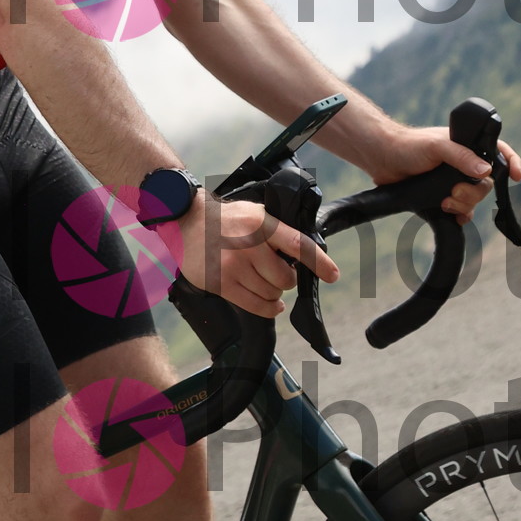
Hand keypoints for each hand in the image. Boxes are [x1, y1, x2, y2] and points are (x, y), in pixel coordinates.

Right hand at [177, 195, 339, 319]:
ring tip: (265, 282)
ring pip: (271, 294)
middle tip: (279, 273)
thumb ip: (278, 227)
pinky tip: (272, 304)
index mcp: (262, 225)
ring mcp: (234, 267)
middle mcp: (249, 246)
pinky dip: (269, 308)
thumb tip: (305, 249)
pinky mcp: (222, 284)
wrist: (187, 221)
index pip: (298, 246)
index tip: (333, 275)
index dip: (319, 263)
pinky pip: (255, 306)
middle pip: (285, 279)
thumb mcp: (255, 212)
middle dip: (287, 280)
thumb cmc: (225, 219)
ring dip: (275, 294)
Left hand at [367, 125, 520, 221]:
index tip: (516, 177)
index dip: (511, 163)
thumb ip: (461, 157)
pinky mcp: (443, 195)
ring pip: (474, 199)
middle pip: (486, 184)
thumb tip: (484, 171)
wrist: (382, 159)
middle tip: (453, 193)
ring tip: (445, 203)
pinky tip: (453, 217)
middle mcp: (465, 163)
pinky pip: (462, 210)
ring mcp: (454, 180)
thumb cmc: (409, 146)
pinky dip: (460, 215)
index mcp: (468, 146)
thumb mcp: (437, 147)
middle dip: (473, 193)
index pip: (499, 152)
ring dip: (464, 205)